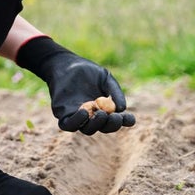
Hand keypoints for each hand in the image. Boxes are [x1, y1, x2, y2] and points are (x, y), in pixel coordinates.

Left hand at [17, 36, 135, 133]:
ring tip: (102, 114)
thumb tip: (122, 109)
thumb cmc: (87, 71)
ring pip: (88, 129)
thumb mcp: (105, 78)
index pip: (116, 120)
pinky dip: (77, 122)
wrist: (65, 64)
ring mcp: (78, 117)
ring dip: (97, 125)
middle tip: (116, 117)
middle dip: (111, 125)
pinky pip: (70, 125)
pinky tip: (85, 113)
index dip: (125, 122)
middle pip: (103, 128)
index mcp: (104, 109)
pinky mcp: (63, 115)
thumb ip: (114, 92)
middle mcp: (92, 116)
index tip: (130, 119)